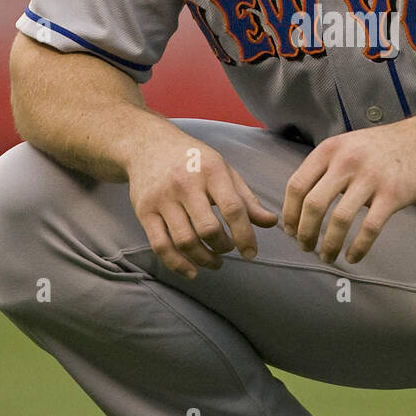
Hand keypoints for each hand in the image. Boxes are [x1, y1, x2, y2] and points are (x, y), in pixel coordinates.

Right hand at [126, 126, 276, 279]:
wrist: (148, 144)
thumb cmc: (194, 160)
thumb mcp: (224, 170)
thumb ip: (246, 198)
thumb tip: (271, 222)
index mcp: (211, 171)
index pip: (232, 208)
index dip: (245, 235)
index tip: (252, 253)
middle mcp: (185, 184)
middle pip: (208, 229)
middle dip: (223, 247)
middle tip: (228, 248)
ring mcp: (162, 198)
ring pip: (185, 241)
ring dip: (204, 259)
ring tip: (214, 261)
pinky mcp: (144, 211)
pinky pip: (160, 246)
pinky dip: (177, 265)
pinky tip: (192, 271)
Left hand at [282, 119, 415, 265]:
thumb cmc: (380, 148)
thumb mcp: (346, 146)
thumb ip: (324, 169)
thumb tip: (299, 205)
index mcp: (330, 150)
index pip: (297, 185)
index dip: (289, 213)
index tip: (290, 231)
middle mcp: (347, 162)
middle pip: (313, 205)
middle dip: (305, 233)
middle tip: (305, 247)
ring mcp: (370, 178)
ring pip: (339, 220)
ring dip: (329, 245)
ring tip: (326, 257)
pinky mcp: (392, 195)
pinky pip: (369, 229)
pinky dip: (357, 248)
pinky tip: (352, 257)